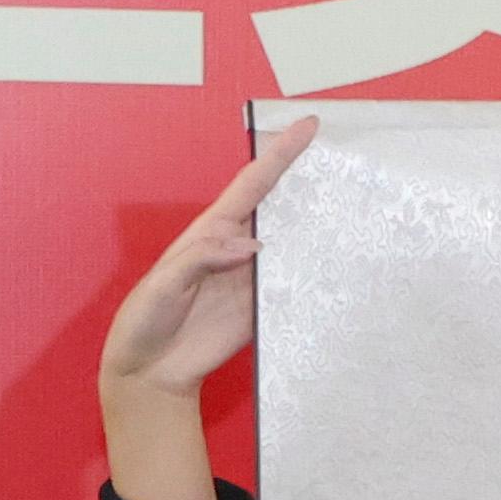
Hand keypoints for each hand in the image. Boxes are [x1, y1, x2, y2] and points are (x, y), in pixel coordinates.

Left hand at [96, 110, 318, 499]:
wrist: (150, 372)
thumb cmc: (146, 319)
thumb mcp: (163, 283)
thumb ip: (202, 258)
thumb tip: (255, 247)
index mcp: (210, 232)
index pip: (251, 184)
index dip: (279, 155)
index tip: (307, 127)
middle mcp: (237, 250)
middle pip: (279, 208)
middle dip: (308, 183)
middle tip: (344, 163)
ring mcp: (253, 280)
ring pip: (293, 246)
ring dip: (319, 230)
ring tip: (354, 209)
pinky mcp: (262, 311)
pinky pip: (294, 288)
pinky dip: (316, 278)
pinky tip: (340, 267)